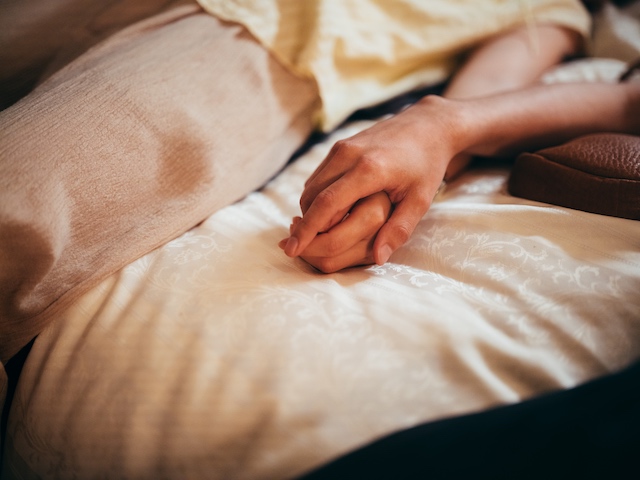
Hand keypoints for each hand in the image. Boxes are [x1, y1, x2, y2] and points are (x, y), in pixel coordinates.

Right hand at [283, 95, 462, 264]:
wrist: (428, 125)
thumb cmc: (427, 165)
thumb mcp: (420, 201)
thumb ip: (398, 230)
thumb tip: (378, 259)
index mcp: (369, 170)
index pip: (327, 204)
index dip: (308, 230)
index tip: (292, 249)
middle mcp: (349, 155)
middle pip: (311, 196)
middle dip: (304, 224)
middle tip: (301, 248)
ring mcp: (341, 148)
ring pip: (311, 186)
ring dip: (309, 211)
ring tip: (316, 234)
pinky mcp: (340, 146)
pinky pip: (318, 176)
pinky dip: (316, 197)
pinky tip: (327, 213)